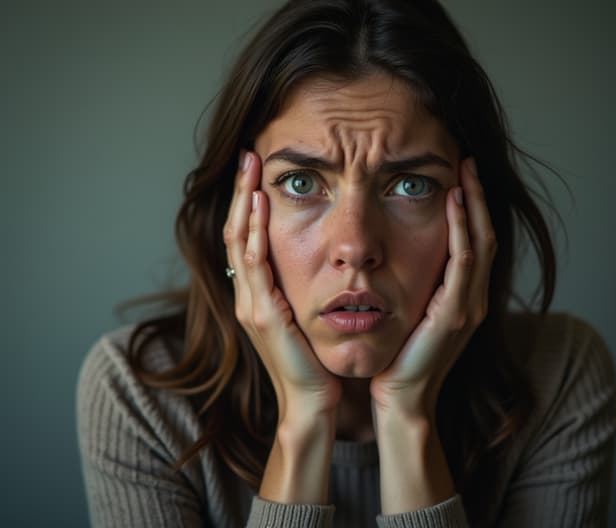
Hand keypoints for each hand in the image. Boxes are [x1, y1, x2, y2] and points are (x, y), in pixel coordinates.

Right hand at [223, 150, 341, 417]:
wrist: (313, 401)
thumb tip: (314, 258)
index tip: (257, 170)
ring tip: (251, 169)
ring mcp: (251, 305)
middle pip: (236, 232)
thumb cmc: (313, 361)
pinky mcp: (264, 316)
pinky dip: (254, 235)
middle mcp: (248, 296)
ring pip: (240, 243)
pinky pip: (255, 268)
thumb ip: (299, 288)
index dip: (248, 203)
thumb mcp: (304, 316)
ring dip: (245, 204)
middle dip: (242, 192)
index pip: (246, 238)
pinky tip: (259, 208)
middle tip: (248, 155)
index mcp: (257, 294)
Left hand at [370, 158, 496, 416]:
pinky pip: (464, 262)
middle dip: (478, 197)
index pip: (475, 241)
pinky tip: (454, 202)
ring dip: (474, 204)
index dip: (472, 207)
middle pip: (485, 235)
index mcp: (464, 297)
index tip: (460, 175)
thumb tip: (399, 251)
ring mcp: (470, 306)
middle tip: (468, 162)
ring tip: (465, 171)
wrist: (401, 397)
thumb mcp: (412, 313)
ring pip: (480, 242)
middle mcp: (474, 298)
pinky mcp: (456, 314)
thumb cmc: (400, 357)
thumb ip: (418, 285)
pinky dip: (462, 229)